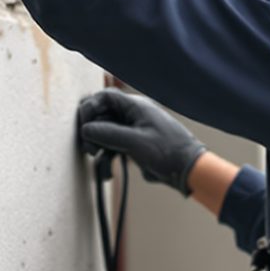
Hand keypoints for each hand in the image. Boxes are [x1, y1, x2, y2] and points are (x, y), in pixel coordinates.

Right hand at [76, 89, 206, 192]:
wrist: (187, 170)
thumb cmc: (167, 151)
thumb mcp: (135, 142)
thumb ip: (108, 134)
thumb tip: (85, 129)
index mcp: (135, 106)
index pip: (105, 97)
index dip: (90, 107)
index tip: (83, 125)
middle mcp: (132, 115)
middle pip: (101, 115)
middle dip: (91, 130)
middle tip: (89, 147)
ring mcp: (131, 130)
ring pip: (104, 133)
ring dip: (97, 146)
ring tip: (96, 159)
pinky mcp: (132, 146)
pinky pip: (111, 147)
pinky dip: (106, 159)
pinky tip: (107, 173)